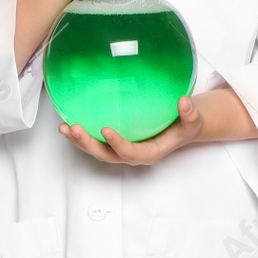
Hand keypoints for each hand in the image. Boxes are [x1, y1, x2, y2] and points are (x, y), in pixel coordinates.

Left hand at [57, 96, 203, 165]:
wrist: (181, 127)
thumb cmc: (185, 126)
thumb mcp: (193, 122)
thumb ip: (190, 114)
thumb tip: (184, 102)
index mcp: (149, 153)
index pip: (130, 152)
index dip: (117, 144)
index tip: (106, 129)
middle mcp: (131, 153)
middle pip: (106, 155)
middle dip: (88, 144)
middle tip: (74, 129)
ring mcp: (121, 148)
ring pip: (97, 150)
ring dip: (79, 141)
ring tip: (64, 128)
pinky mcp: (115, 141)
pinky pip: (96, 140)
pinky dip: (81, 133)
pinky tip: (68, 120)